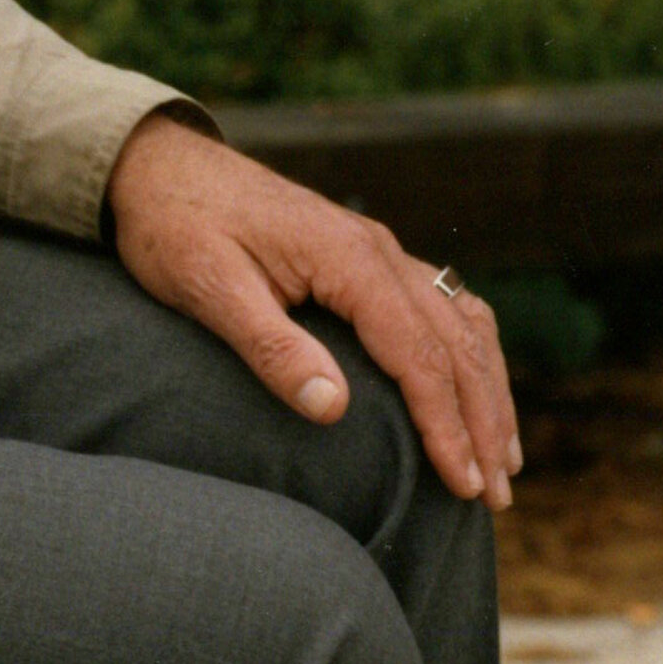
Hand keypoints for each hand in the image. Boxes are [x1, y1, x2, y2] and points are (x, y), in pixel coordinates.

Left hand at [104, 112, 519, 510]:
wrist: (159, 166)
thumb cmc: (175, 228)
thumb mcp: (208, 288)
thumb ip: (271, 347)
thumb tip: (333, 409)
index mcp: (347, 259)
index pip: (418, 354)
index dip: (445, 424)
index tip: (463, 483)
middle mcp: (379, 250)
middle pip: (456, 343)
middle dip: (483, 421)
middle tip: (497, 497)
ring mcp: (379, 251)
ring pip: (462, 324)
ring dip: (488, 391)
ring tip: (503, 458)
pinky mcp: (367, 258)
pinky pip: (442, 306)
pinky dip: (469, 354)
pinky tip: (476, 391)